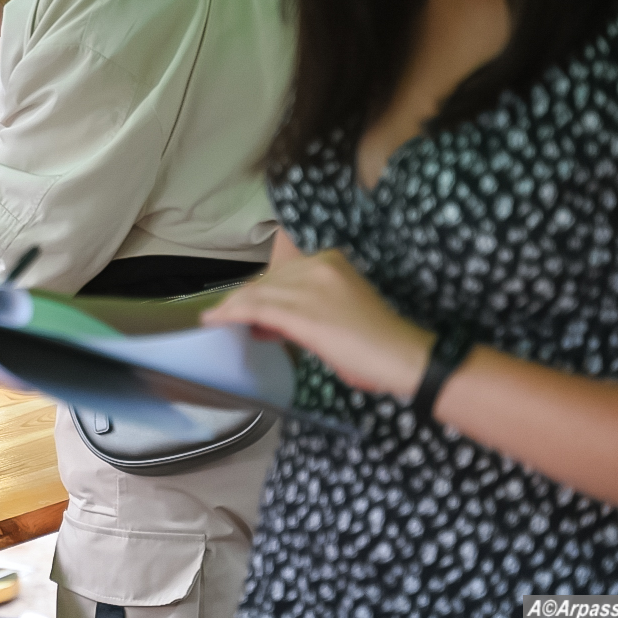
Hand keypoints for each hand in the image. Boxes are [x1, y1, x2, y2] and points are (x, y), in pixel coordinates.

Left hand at [201, 249, 433, 397]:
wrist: (402, 356)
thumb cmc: (374, 343)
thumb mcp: (337, 311)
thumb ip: (303, 307)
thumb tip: (265, 320)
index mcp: (330, 261)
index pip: (280, 271)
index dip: (259, 289)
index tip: (245, 305)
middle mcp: (317, 265)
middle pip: (265, 280)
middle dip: (245, 301)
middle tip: (229, 318)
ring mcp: (308, 286)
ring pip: (256, 293)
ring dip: (233, 308)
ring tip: (218, 320)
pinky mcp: (300, 311)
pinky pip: (255, 308)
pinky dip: (231, 314)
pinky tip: (216, 320)